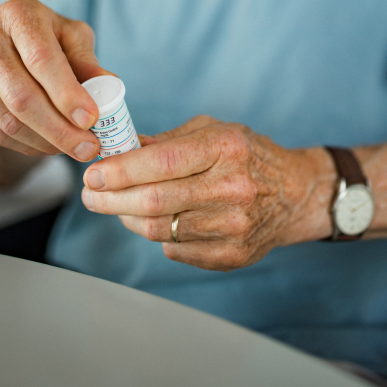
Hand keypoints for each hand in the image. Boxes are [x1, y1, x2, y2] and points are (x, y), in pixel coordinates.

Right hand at [0, 0, 108, 161]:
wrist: (1, 42)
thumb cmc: (44, 37)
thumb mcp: (71, 37)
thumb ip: (88, 61)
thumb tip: (108, 87)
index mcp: (17, 13)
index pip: (41, 58)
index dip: (66, 93)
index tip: (91, 119)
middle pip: (21, 97)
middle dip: (60, 129)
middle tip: (88, 148)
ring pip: (8, 121)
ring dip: (46, 142)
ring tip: (74, 147)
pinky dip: (27, 146)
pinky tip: (48, 144)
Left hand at [81, 116, 335, 270]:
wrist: (296, 193)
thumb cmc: (245, 154)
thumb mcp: (210, 131)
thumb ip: (163, 141)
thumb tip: (115, 149)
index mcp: (225, 147)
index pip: (160, 163)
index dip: (119, 171)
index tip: (92, 174)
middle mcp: (232, 187)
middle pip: (154, 201)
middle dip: (110, 199)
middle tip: (90, 195)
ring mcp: (234, 226)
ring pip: (159, 230)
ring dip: (127, 218)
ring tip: (117, 206)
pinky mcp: (233, 255)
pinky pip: (175, 250)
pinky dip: (157, 235)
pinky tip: (157, 220)